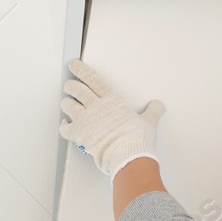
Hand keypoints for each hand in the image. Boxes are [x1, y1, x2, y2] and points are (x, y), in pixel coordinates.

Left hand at [58, 58, 164, 176]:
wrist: (128, 155)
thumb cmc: (137, 139)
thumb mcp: (148, 122)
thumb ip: (152, 112)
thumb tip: (158, 106)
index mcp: (112, 100)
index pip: (92, 78)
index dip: (80, 69)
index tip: (73, 64)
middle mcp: (96, 107)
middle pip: (76, 89)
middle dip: (70, 85)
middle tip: (69, 85)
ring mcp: (86, 120)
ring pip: (67, 105)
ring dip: (66, 103)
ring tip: (67, 103)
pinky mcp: (80, 135)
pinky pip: (65, 128)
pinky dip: (63, 126)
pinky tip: (65, 125)